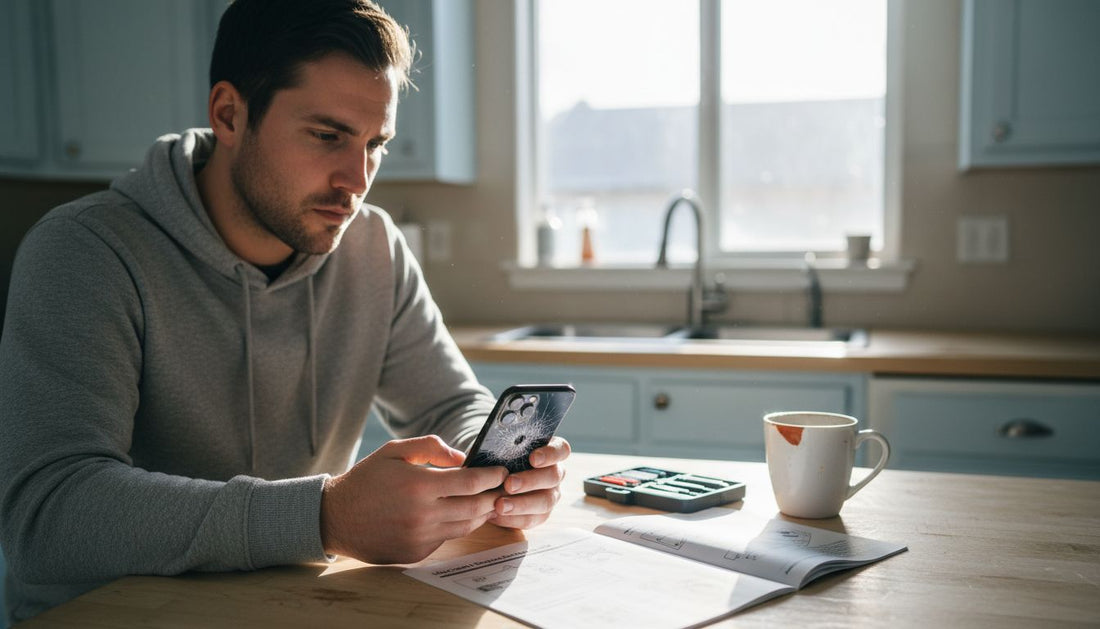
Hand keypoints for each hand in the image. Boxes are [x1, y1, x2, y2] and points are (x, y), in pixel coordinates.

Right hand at [320, 435, 506, 563]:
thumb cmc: (367, 480)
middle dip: (494, 497)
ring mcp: (420, 537)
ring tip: (487, 502)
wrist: (335, 517)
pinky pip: (446, 538)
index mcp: (419, 485)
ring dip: (481, 514)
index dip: (492, 476)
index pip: (471, 482)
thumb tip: (462, 457)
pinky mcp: (416, 552)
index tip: (501, 472)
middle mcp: (423, 514)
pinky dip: (457, 526)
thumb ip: (430, 447)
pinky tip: (459, 515)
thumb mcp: (395, 452)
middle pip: (475, 507)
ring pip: (465, 526)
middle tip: (503, 488)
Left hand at [492, 436, 570, 528]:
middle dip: (530, 481)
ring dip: (522, 504)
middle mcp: (554, 473)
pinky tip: (496, 515)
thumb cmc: (495, 458)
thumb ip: (501, 446)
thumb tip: (492, 447)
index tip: (533, 458)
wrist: (489, 481)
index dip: (550, 454)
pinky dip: (513, 518)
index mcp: (550, 451)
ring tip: (500, 505)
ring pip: (545, 501)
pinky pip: (532, 519)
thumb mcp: (498, 448)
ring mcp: (550, 494)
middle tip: (509, 484)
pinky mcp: (540, 514)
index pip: (560, 449)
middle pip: (553, 476)